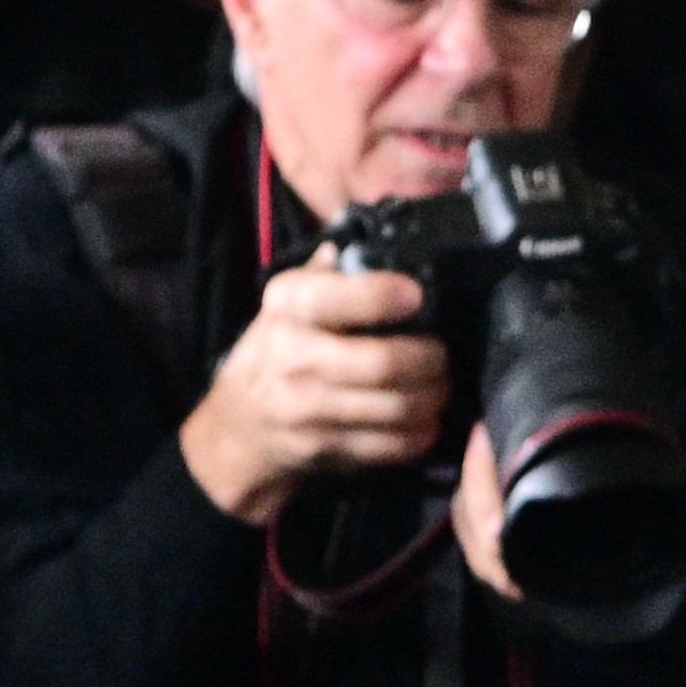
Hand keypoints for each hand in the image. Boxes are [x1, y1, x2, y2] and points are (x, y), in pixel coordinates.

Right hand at [176, 243, 453, 523]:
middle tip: (442, 353)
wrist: (242, 423)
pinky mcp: (325, 448)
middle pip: (384, 362)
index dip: (388, 296)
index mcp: (288, 307)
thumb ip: (330, 270)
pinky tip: (426, 418)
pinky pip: (391, 446)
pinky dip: (421, 433)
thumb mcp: (290, 300)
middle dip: (430, 358)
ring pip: (396, 407)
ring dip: (433, 396)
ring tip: (441, 384)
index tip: (417, 295)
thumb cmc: (280, 347)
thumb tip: (377, 238)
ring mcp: (308, 409)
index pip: (342, 297)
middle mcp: (294, 357)